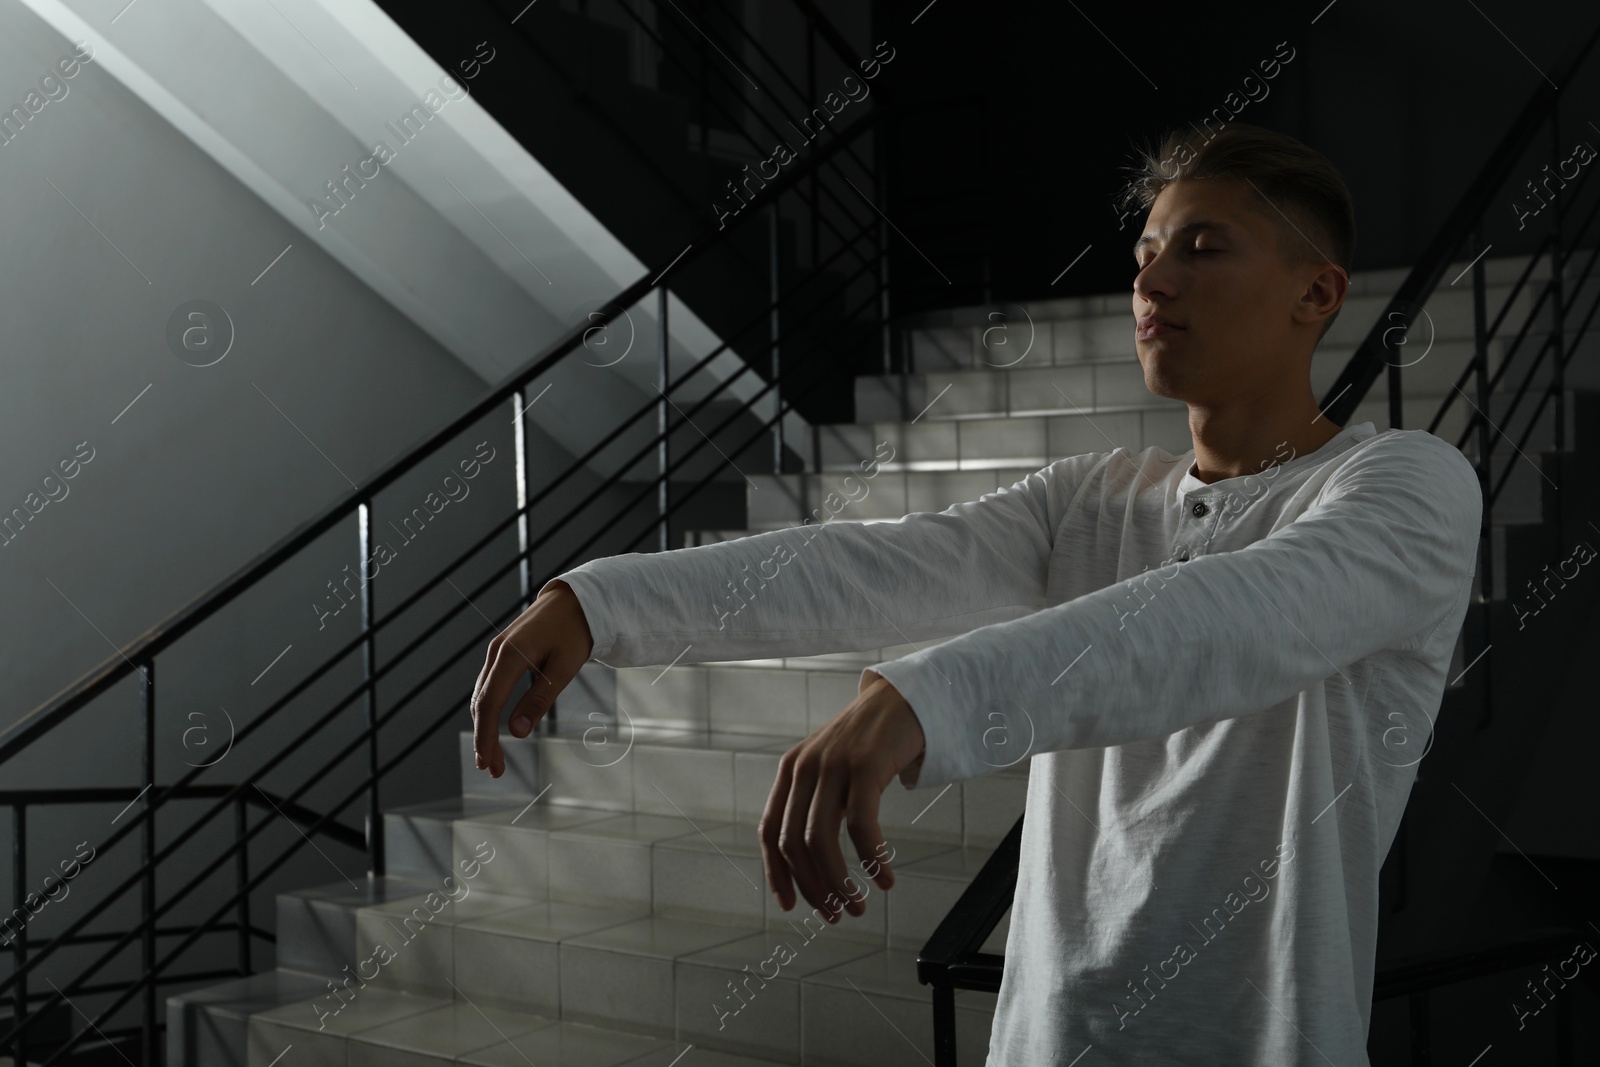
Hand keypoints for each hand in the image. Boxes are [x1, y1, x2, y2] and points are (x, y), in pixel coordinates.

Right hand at [469, 580, 594, 777]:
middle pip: (481, 704)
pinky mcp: (502, 652)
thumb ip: (539, 700)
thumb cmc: (574, 633)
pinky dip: (488, 709)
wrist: (574, 601)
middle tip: (494, 770)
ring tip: (494, 756)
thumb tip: (516, 733)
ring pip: (481, 695)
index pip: (489, 704)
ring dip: (484, 727)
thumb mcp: (563, 669)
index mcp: (510, 656)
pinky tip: (494, 727)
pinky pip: (488, 685)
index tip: (487, 763)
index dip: (485, 737)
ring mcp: (497, 651)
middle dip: (484, 739)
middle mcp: (497, 653)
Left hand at [759, 671, 926, 921]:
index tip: (790, 906)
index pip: (769, 832)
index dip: (776, 874)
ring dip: (839, 883)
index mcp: (790, 771)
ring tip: (859, 905)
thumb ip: (816, 804)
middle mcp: (805, 768)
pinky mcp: (865, 766)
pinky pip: (861, 827)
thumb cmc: (869, 743)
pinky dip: (872, 860)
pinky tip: (885, 877)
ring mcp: (833, 765)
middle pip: (794, 845)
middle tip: (836, 914)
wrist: (903, 699)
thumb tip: (811, 865)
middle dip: (813, 888)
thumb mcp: (830, 770)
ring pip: (821, 841)